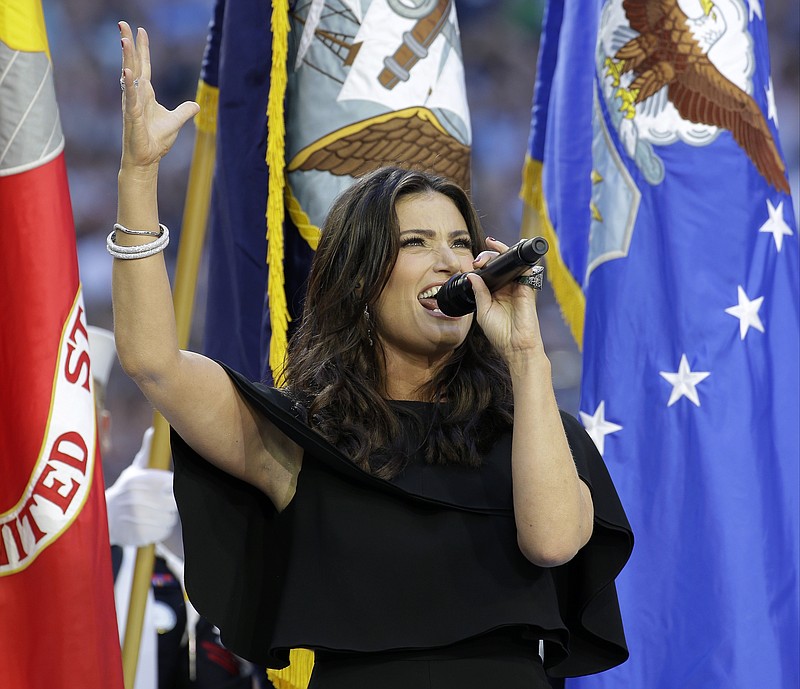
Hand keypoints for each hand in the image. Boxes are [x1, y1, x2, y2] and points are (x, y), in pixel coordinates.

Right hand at [105, 427, 178, 546]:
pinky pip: (162, 532)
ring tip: (153, 513)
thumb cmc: (127, 491)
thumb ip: (149, 452)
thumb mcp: (135, 470)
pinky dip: (160, 529)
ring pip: (170, 518)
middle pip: (173, 503)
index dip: (170, 489)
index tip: (165, 490)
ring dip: (166, 517)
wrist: (104, 518)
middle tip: (158, 503)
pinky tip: (149, 524)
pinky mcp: (137, 536)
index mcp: (138, 480)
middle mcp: (136, 498)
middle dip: (169, 504)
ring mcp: (136, 518)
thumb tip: (154, 430)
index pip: (171, 484)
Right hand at [119, 21, 198, 169]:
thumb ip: (185, 111)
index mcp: (146, 94)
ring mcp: (132, 104)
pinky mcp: (132, 116)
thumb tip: (196, 105)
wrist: (147, 159)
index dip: (143, 49)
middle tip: (123, 24)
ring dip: (127, 58)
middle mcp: (136, 95)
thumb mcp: (175, 122)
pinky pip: (130, 98)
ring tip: (124, 39)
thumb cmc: (156, 140)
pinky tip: (127, 72)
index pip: (145, 66)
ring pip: (129, 77)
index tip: (140, 31)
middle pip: (133, 64)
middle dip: (129, 45)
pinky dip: (129, 85)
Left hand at [468, 237, 544, 365]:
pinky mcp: (527, 288)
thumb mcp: (483, 312)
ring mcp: (517, 287)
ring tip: (491, 248)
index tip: (473, 263)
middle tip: (479, 259)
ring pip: (512, 263)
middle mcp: (507, 288)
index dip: (481, 265)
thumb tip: (472, 275)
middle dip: (489, 256)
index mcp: (495, 294)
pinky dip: (518, 258)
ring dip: (502, 252)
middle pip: (499, 265)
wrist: (516, 346)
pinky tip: (508, 253)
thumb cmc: (500, 334)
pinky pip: (525, 268)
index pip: (489, 273)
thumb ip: (479, 293)